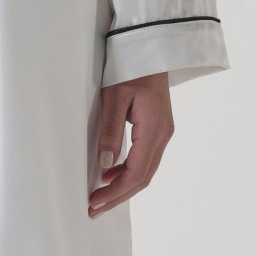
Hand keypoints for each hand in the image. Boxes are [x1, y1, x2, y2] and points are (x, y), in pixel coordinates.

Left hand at [88, 71, 173, 217]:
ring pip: (145, 169)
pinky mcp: (157, 128)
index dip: (116, 191)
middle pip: (143, 177)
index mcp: (154, 129)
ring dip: (123, 185)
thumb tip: (105, 166)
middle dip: (118, 195)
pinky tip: (111, 174)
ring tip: (100, 197)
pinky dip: (128, 170)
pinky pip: (145, 157)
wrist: (150, 46)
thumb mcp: (114, 96)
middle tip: (94, 209)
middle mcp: (163, 134)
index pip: (136, 172)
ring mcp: (163, 132)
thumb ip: (110, 131)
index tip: (95, 202)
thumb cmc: (130, 66)